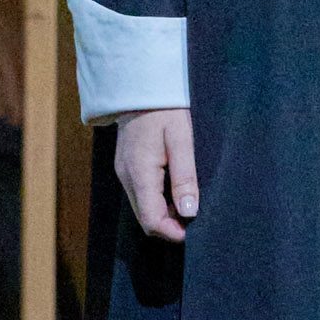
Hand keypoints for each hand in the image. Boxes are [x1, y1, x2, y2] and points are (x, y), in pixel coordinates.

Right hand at [114, 107, 198, 241]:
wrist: (141, 86)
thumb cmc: (165, 110)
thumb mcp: (182, 139)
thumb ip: (185, 177)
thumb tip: (188, 212)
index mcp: (139, 173)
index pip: (151, 220)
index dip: (172, 232)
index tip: (193, 231)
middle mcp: (126, 178)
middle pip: (145, 218)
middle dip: (169, 225)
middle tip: (195, 220)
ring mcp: (123, 173)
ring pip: (142, 208)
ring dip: (164, 213)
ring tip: (188, 203)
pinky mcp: (127, 168)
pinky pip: (141, 194)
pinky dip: (158, 200)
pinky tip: (175, 190)